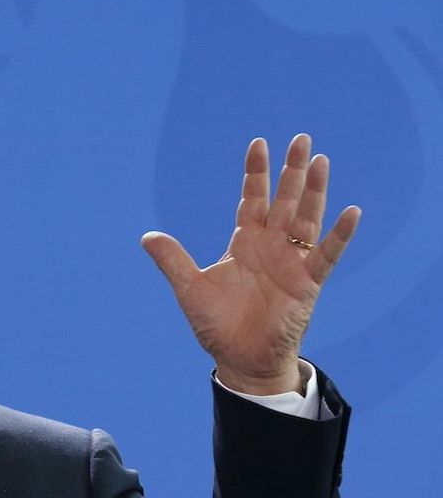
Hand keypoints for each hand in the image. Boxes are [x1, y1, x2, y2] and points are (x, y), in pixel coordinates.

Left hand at [141, 134, 359, 394]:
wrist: (240, 360)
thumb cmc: (217, 325)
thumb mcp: (189, 289)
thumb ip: (172, 261)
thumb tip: (147, 237)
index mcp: (244, 243)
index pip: (252, 199)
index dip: (255, 173)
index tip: (258, 143)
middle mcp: (271, 246)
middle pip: (283, 200)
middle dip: (291, 170)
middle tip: (301, 138)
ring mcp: (292, 263)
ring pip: (306, 218)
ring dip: (314, 191)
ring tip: (321, 161)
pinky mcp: (308, 284)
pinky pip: (327, 255)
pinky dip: (339, 235)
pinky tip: (350, 213)